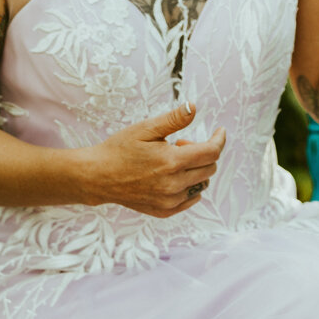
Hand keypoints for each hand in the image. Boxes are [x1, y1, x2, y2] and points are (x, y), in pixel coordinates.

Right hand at [91, 105, 225, 217]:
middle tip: (179, 144)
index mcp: (172, 162)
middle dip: (202, 152)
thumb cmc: (120, 149)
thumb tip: (194, 107)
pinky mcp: (165, 211)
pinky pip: (190, 199)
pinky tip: (171, 177)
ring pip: (201, 184)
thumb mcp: (145, 128)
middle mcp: (174, 185)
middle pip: (209, 168)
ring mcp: (170, 201)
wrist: (99, 177)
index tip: (219, 131)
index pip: (211, 153)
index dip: (219, 140)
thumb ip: (173, 119)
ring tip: (171, 161)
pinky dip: (188, 186)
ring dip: (194, 170)